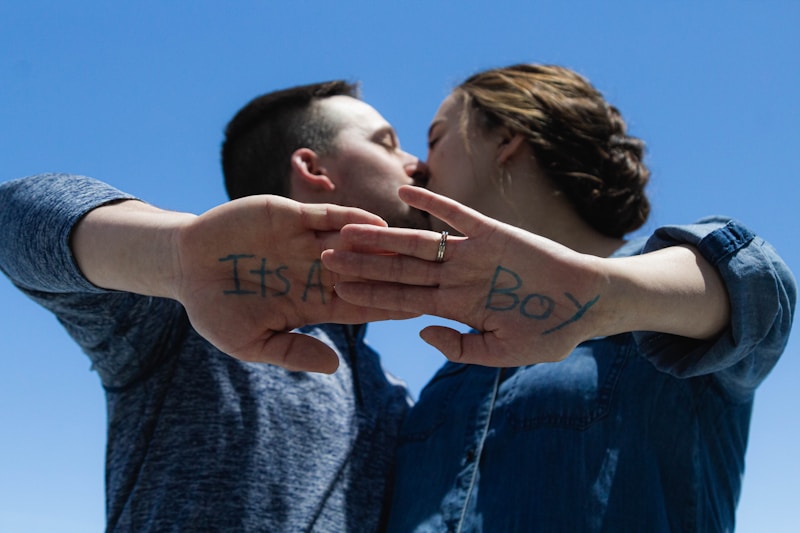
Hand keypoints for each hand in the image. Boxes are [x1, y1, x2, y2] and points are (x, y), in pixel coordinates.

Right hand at [173, 195, 414, 371]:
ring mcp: (306, 242)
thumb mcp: (250, 342)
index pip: (358, 305)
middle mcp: (316, 271)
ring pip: (352, 243)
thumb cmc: (215, 309)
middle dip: (393, 275)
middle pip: (364, 273)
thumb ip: (291, 351)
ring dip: (379, 247)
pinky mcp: (292, 217)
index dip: (387, 308)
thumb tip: (334, 368)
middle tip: (431, 277)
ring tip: (410, 250)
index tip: (418, 311)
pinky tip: (375, 223)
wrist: (185, 265)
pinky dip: (350, 219)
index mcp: (312, 302)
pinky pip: (327, 217)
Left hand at [322, 186, 607, 365]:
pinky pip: (458, 215)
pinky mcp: (492, 232)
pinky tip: (405, 190)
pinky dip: (435, 203)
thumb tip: (422, 332)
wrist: (585, 302)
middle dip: (362, 265)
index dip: (369, 294)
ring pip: (418, 242)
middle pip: (399, 269)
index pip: (401, 299)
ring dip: (384, 236)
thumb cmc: (548, 331)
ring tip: (349, 228)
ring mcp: (471, 253)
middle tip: (324, 257)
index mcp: (454, 306)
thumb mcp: (502, 353)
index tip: (337, 291)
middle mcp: (455, 277)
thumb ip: (461, 348)